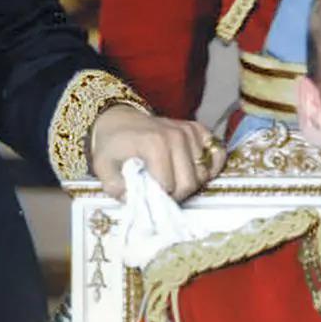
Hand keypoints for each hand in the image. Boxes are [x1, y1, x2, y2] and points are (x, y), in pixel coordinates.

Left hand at [88, 105, 216, 201]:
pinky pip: (217, 154)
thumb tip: (137, 201)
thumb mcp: (103, 168)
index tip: (148, 195)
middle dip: (176, 194)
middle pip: (189, 182)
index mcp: (154, 144)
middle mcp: (176, 135)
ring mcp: (189, 131)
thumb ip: (116, 188)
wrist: (119, 120)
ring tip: (173, 179)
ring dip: (190, 182)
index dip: (158, 197)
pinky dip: (211, 166)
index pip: (169, 186)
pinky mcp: (198, 130)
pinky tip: (196, 171)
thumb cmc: (112, 146)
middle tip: (162, 193)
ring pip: (203, 173)